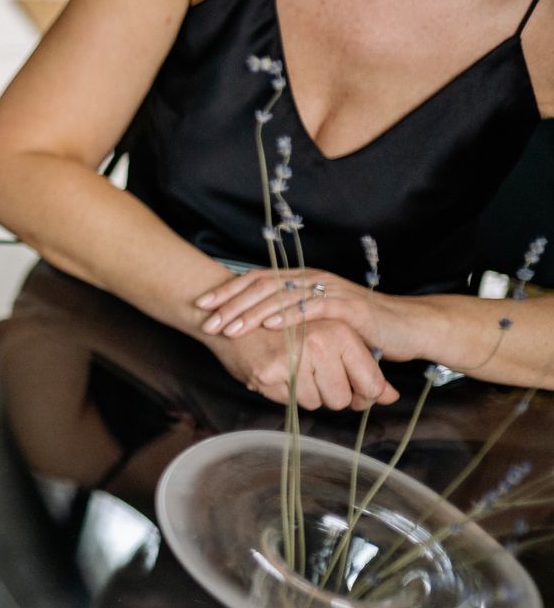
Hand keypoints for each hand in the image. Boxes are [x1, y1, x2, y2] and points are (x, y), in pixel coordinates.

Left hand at [197, 267, 425, 361]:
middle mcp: (312, 280)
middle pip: (263, 286)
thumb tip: (253, 326)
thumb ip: (290, 318)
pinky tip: (270, 327)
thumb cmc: (358, 327)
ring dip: (252, 312)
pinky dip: (289, 316)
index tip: (201, 307)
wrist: (406, 327)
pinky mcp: (348, 306)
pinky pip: (313, 308)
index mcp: (301, 280)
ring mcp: (330, 290)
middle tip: (208, 322)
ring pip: (283, 296)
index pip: (257, 280)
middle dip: (231, 304)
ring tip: (229, 327)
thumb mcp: (317, 322)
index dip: (228, 292)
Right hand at [201, 321, 398, 410]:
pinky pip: (289, 401)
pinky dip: (284, 392)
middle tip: (315, 376)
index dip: (363, 394)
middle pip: (342, 399)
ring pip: (315, 402)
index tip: (354, 392)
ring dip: (305, 393)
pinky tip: (276, 371)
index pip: (370, 383)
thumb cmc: (286, 328)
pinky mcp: (268, 373)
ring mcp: (293, 359)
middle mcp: (320, 344)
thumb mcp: (330, 337)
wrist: (231, 314)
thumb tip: (391, 397)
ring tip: (293, 369)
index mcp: (340, 332)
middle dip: (330, 394)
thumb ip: (364, 367)